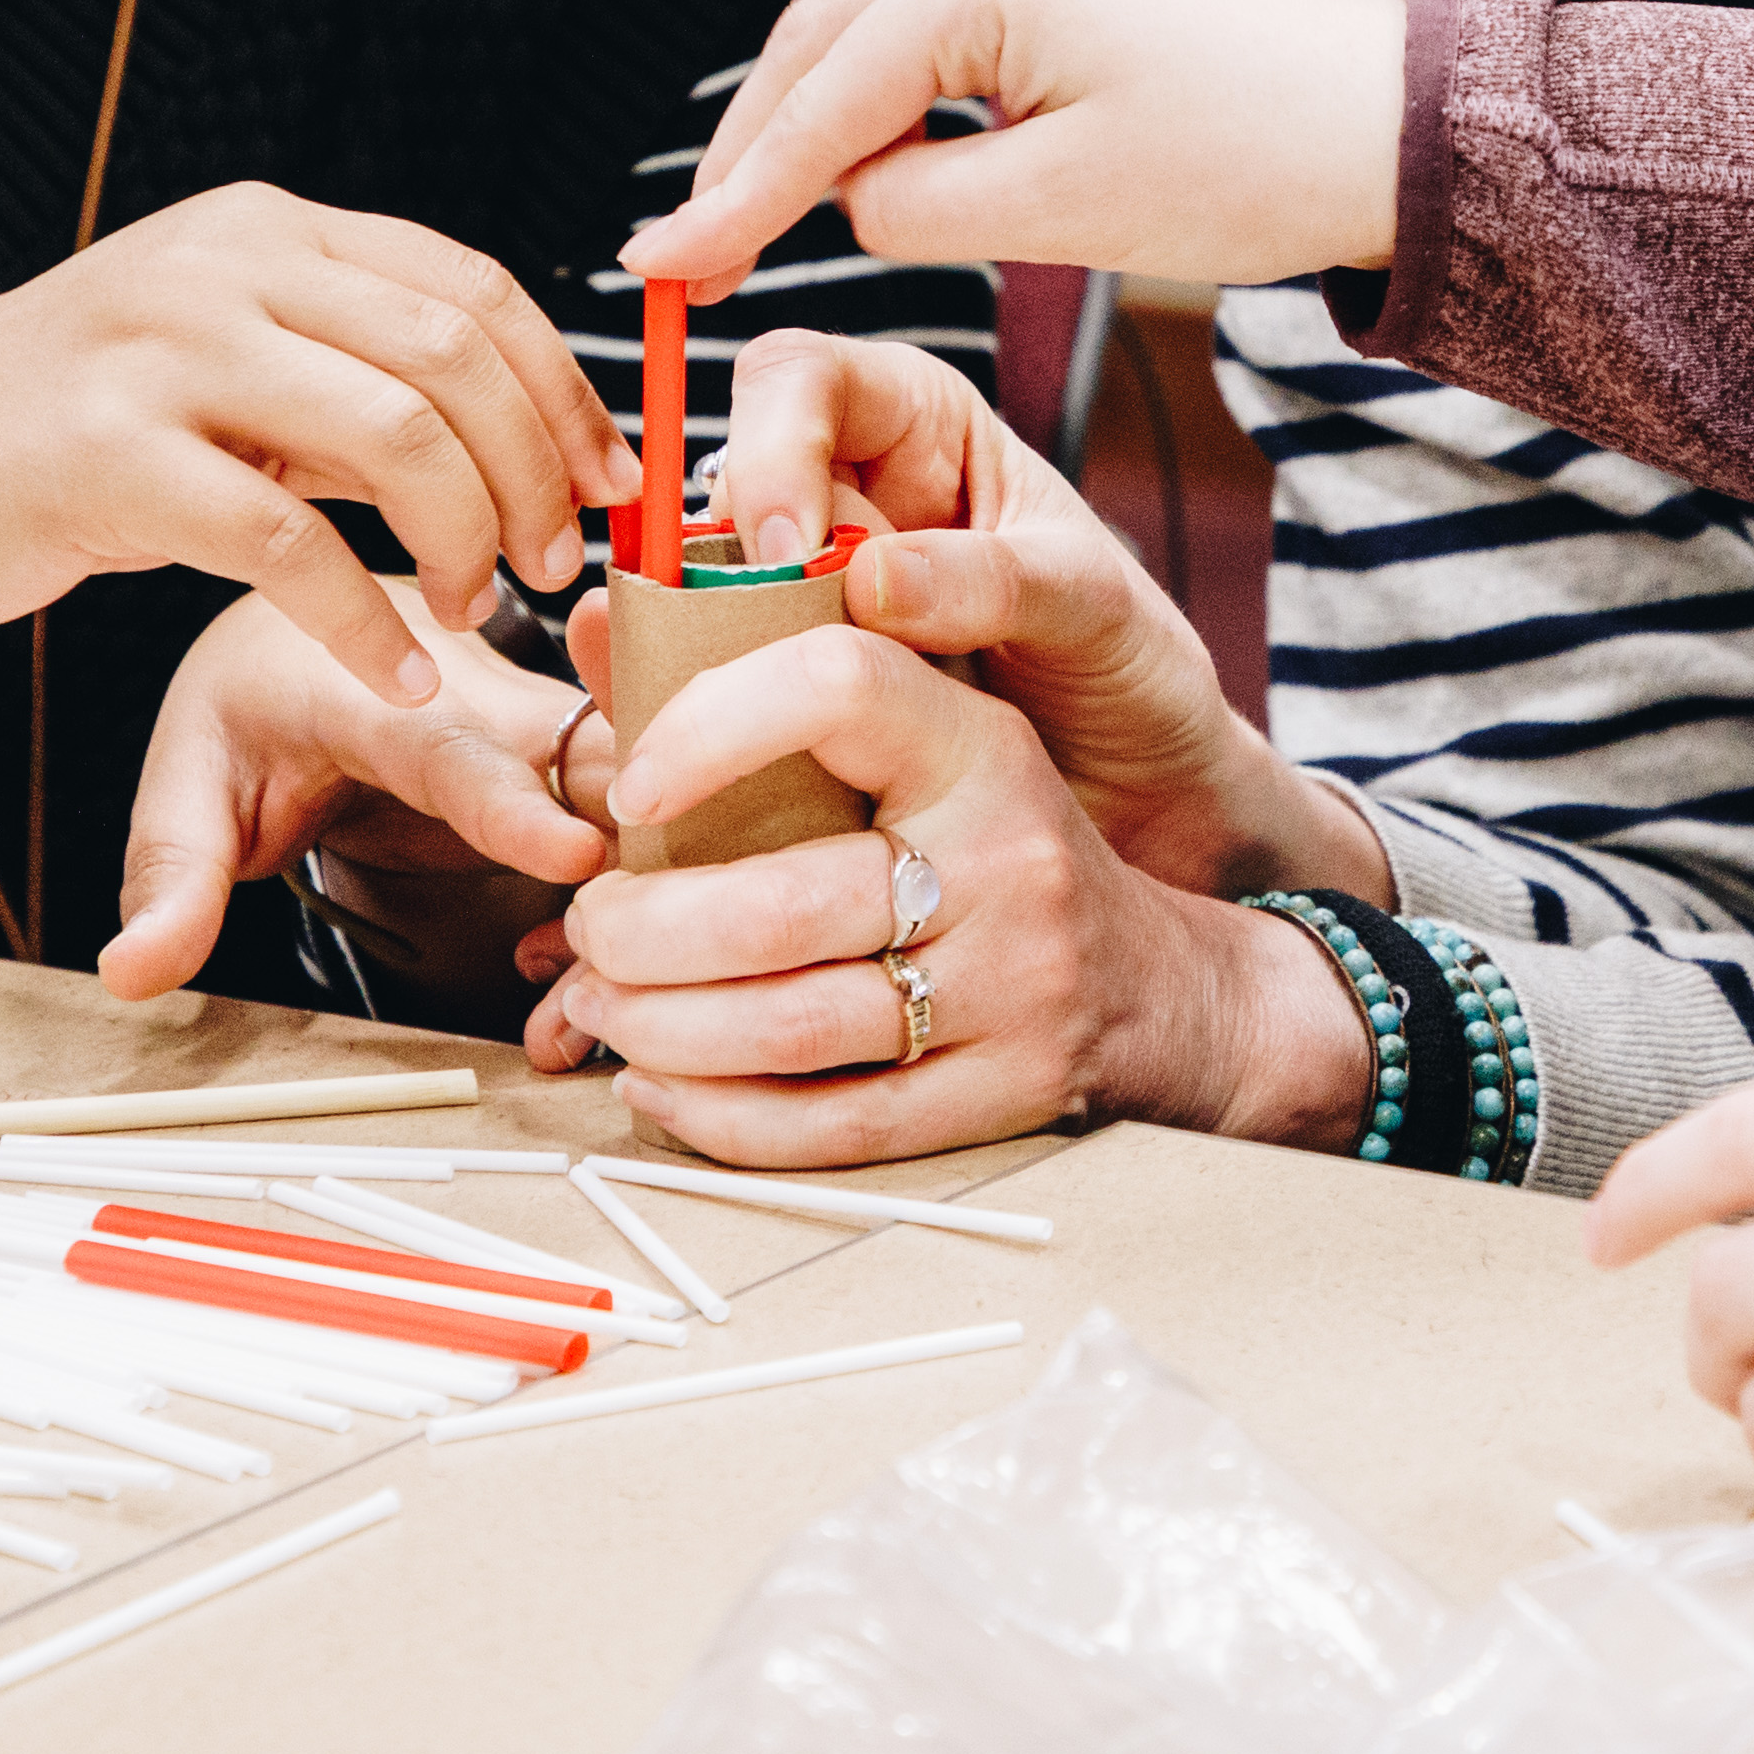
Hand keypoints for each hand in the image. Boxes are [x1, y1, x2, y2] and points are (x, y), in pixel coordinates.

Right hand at [0, 182, 626, 698]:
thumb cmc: (81, 422)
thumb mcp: (235, 364)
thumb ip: (362, 383)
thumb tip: (541, 446)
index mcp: (274, 232)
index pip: (472, 289)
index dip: (564, 393)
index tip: (612, 486)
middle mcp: (225, 266)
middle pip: (451, 356)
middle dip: (533, 472)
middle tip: (553, 563)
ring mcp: (160, 352)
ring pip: (392, 431)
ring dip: (467, 539)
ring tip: (475, 610)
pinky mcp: (105, 455)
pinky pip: (284, 542)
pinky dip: (365, 619)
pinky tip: (394, 670)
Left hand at [98, 587, 606, 1001]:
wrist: (318, 628)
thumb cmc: (256, 699)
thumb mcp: (189, 780)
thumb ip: (173, 876)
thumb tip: (132, 972)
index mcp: (380, 690)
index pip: (458, 747)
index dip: (517, 806)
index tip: (571, 857)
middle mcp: (484, 698)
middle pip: (592, 767)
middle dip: (620, 870)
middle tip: (607, 979)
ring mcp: (542, 727)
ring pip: (636, 797)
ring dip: (633, 900)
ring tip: (579, 1011)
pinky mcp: (575, 763)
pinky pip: (635, 822)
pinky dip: (629, 900)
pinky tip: (573, 975)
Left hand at [522, 618, 1376, 1165]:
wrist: (1161, 988)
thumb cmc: (994, 846)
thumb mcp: (929, 745)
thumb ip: (770, 692)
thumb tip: (591, 628)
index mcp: (977, 743)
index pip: (840, 687)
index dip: (711, 724)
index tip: (632, 782)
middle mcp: (1007, 859)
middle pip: (783, 903)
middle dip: (641, 927)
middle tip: (591, 924)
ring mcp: (1012, 988)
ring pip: (792, 1026)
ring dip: (658, 1024)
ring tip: (601, 1001)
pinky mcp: (1001, 1096)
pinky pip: (831, 1125)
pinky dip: (717, 1115)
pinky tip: (657, 1082)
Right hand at [625, 0, 1403, 297]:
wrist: (1400, 123)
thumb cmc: (1253, 161)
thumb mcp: (1054, 213)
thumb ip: (912, 205)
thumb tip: (849, 197)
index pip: (820, 98)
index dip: (734, 197)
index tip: (660, 268)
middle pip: (822, 34)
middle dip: (754, 143)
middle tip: (695, 250)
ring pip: (870, 8)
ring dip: (814, 99)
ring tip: (766, 200)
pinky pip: (937, 2)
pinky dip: (884, 70)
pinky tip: (872, 136)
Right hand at [703, 329, 1382, 898]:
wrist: (1139, 789)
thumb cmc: (1128, 664)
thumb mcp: (1088, 605)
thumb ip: (989, 579)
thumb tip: (867, 577)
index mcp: (920, 422)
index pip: (800, 377)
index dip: (773, 444)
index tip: (790, 548)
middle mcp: (845, 490)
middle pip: (727, 480)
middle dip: (727, 558)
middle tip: (766, 647)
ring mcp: (806, 587)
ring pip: (703, 581)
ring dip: (712, 641)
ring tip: (758, 709)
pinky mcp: (784, 676)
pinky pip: (715, 669)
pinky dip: (714, 702)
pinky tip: (737, 744)